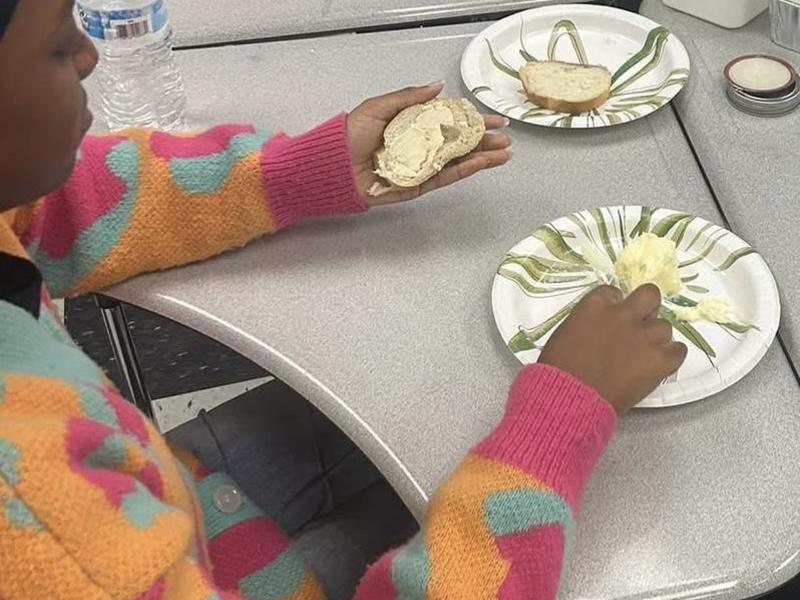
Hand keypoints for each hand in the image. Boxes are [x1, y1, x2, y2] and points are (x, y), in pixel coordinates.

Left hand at [347, 81, 511, 205]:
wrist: (333, 166)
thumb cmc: (350, 136)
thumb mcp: (379, 107)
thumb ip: (410, 97)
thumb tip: (438, 86)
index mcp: (411, 126)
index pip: (448, 122)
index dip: (471, 120)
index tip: (493, 118)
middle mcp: (419, 147)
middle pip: (458, 144)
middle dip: (483, 140)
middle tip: (506, 138)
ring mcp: (420, 168)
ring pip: (457, 162)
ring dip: (482, 157)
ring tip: (504, 153)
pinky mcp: (417, 186)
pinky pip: (445, 178)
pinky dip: (464, 171)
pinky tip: (482, 163)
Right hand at [539, 285, 686, 414]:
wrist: (569, 399)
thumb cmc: (557, 371)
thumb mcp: (565, 335)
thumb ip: (586, 324)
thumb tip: (597, 330)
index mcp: (594, 306)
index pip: (614, 293)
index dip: (615, 306)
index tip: (612, 319)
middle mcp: (623, 315)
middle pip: (649, 295)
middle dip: (647, 308)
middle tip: (640, 325)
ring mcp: (643, 336)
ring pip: (665, 326)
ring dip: (656, 338)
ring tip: (645, 355)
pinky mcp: (660, 360)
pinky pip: (679, 350)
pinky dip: (671, 357)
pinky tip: (659, 365)